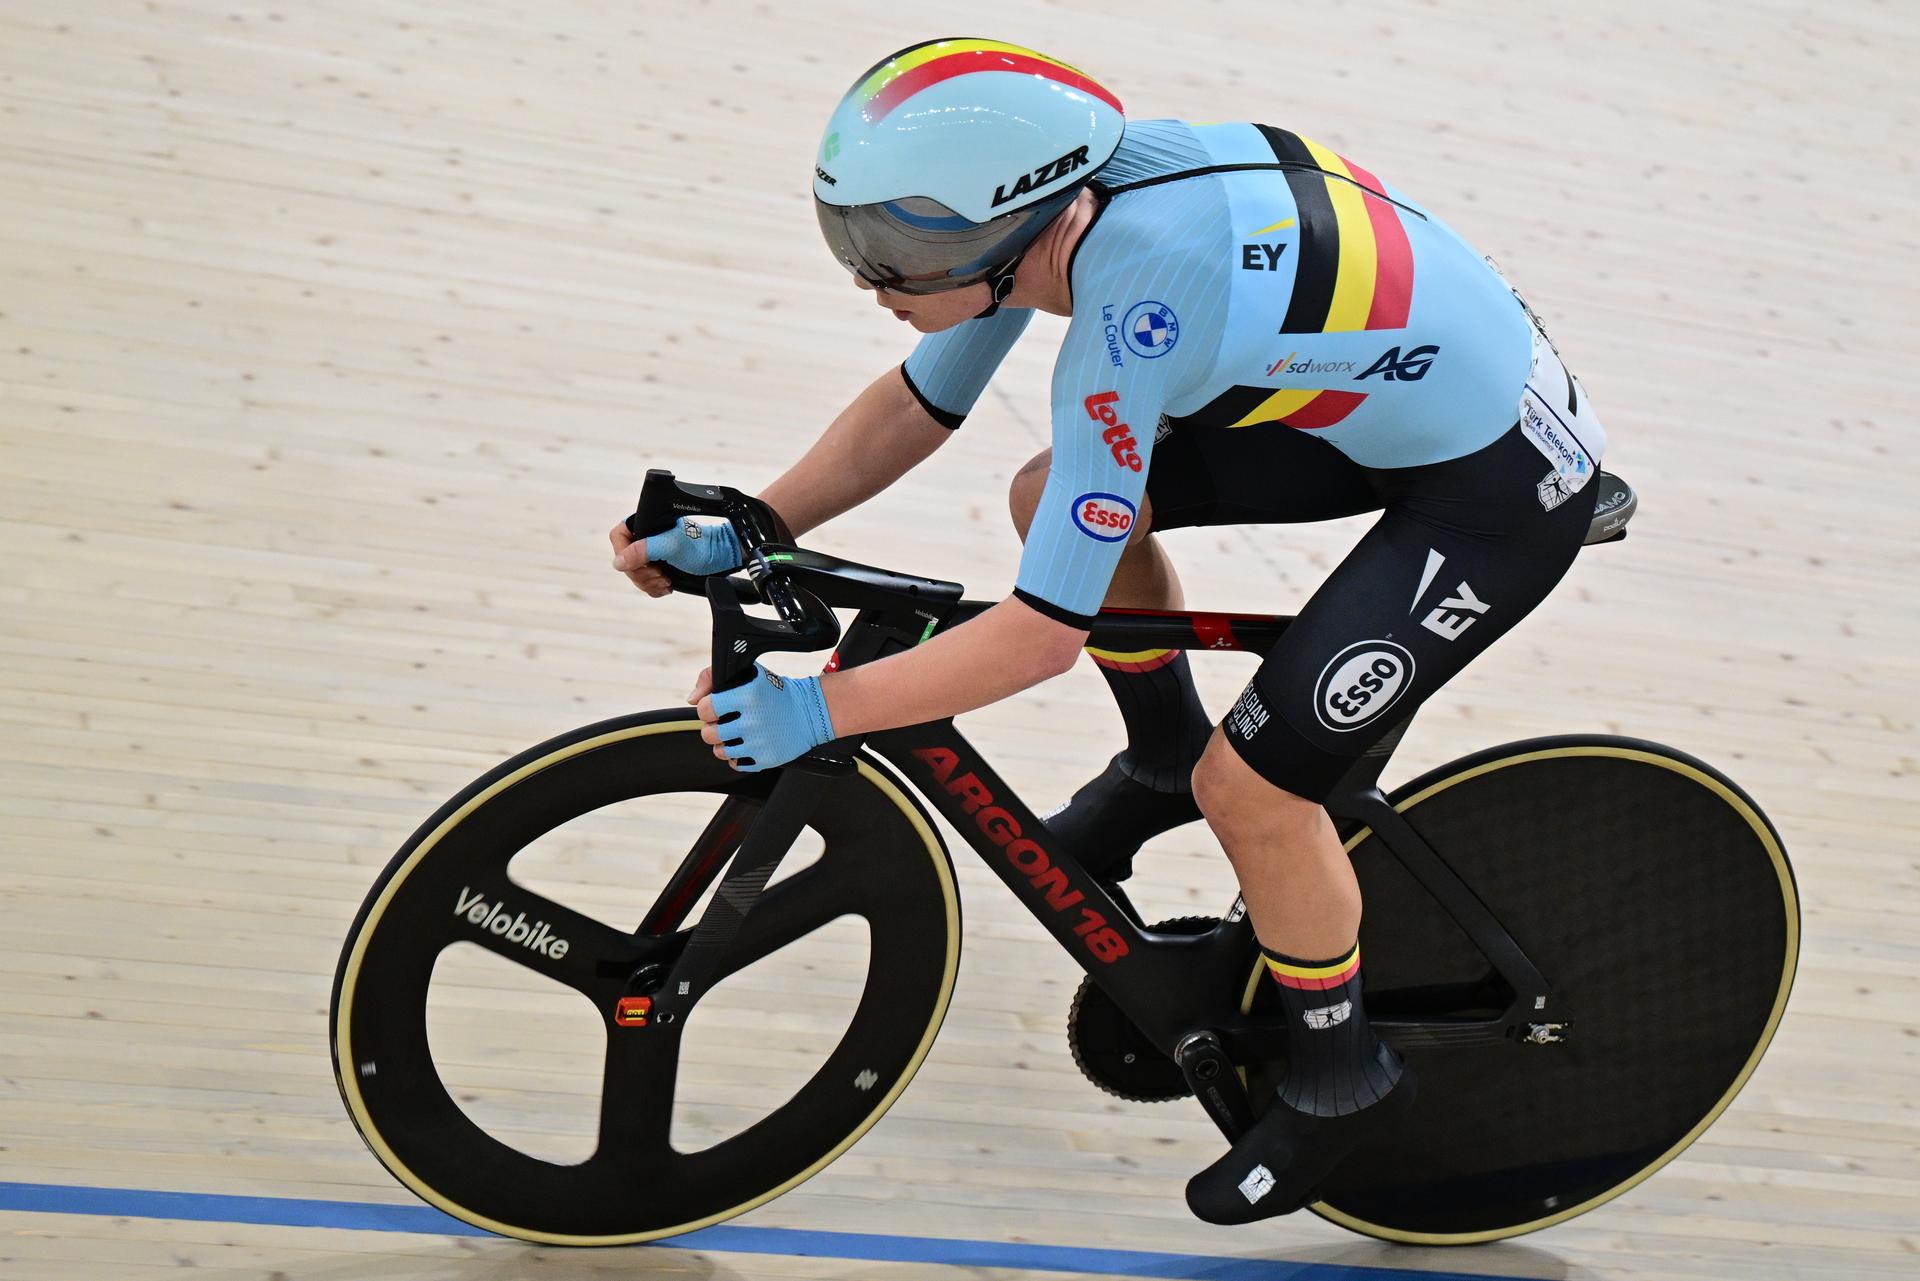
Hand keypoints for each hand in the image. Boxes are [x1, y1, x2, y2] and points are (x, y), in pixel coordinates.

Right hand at [610, 518, 742, 596]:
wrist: (719, 558)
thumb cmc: (700, 546)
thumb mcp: (670, 547)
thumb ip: (642, 550)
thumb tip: (618, 562)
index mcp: (645, 524)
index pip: (618, 537)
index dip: (625, 553)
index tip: (643, 563)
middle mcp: (645, 538)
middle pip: (625, 561)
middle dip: (643, 573)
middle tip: (661, 573)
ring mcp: (650, 554)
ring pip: (634, 575)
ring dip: (650, 582)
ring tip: (667, 579)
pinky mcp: (657, 567)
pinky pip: (644, 583)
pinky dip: (655, 588)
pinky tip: (668, 584)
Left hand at [692, 663, 834, 772]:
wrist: (810, 712)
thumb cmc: (776, 692)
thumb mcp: (750, 674)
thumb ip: (713, 678)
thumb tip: (692, 700)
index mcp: (747, 696)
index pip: (705, 709)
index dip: (707, 709)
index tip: (717, 708)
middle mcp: (752, 720)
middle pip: (708, 734)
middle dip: (713, 728)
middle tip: (726, 722)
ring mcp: (759, 742)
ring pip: (720, 752)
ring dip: (724, 743)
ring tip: (737, 734)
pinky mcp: (766, 758)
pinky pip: (736, 764)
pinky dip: (738, 756)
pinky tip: (747, 745)